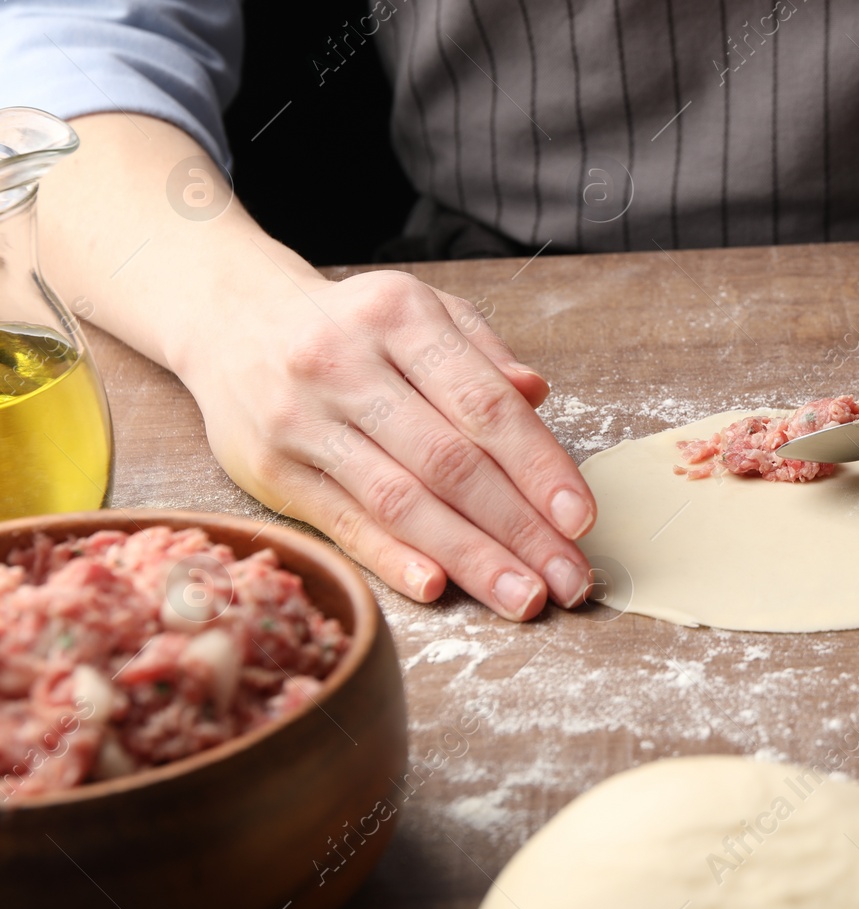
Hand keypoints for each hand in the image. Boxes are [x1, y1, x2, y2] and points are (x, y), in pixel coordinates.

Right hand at [176, 269, 594, 620]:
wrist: (228, 320)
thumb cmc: (351, 324)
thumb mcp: (422, 310)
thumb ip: (483, 355)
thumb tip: (538, 396)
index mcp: (400, 317)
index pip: (484, 404)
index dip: (538, 466)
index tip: (580, 519)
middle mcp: (347, 365)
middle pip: (449, 461)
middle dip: (519, 529)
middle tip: (568, 580)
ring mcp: (303, 420)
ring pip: (400, 500)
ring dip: (470, 558)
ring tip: (523, 597)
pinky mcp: (270, 469)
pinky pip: (342, 522)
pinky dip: (392, 558)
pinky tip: (438, 589)